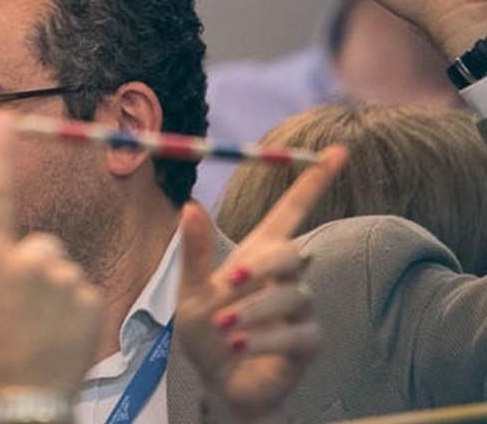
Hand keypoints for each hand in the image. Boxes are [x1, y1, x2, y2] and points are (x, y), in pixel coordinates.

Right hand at [0, 112, 100, 399]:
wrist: (23, 406)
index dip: (0, 153)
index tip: (7, 117)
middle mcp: (31, 262)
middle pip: (35, 243)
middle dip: (26, 265)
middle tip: (13, 308)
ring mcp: (65, 280)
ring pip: (57, 267)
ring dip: (49, 289)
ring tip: (34, 326)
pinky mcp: (90, 299)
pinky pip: (78, 289)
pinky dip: (70, 307)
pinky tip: (55, 334)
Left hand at [176, 146, 347, 423]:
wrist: (218, 380)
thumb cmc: (206, 331)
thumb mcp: (190, 290)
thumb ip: (194, 251)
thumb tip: (190, 204)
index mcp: (257, 252)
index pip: (292, 209)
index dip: (314, 180)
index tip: (339, 150)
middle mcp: (284, 276)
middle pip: (293, 251)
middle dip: (263, 266)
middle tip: (229, 282)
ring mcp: (300, 308)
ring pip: (293, 294)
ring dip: (253, 310)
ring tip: (225, 329)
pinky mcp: (308, 341)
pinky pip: (297, 332)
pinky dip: (265, 338)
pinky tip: (241, 346)